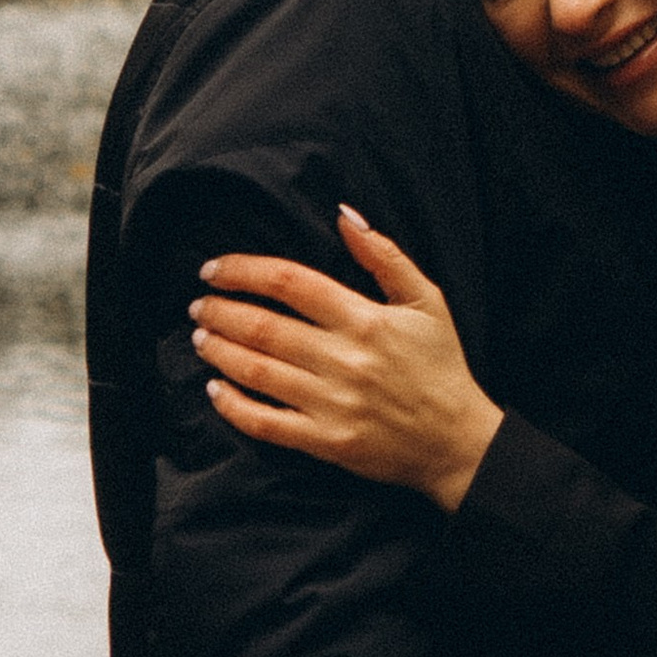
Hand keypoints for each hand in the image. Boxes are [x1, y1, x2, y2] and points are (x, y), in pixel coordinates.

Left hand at [191, 206, 502, 508]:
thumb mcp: (426, 300)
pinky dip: (233, 406)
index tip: (214, 269)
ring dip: (220, 351)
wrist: (457, 441)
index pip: (290, 283)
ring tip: (200, 338)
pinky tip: (214, 390)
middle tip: (198, 305)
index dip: (244, 271)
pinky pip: (266, 423)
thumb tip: (343, 215)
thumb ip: (384, 255)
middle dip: (220, 312)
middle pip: (264, 327)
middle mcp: (344, 359)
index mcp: (365, 319)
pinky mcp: (325, 441)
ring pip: (257, 372)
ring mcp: (332, 403)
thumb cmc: (441, 366)